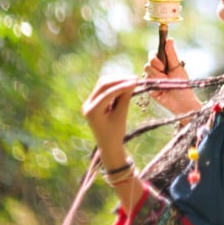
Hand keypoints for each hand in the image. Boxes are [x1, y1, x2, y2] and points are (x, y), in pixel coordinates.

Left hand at [82, 76, 145, 211]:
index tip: (135, 81)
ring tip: (132, 81)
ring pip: (103, 84)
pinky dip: (115, 86)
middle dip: (119, 80)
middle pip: (103, 84)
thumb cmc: (116, 133)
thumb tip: (132, 82)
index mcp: (92, 111)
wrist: (108, 146)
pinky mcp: (93, 101)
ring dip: (117, 81)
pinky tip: (126, 86)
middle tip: (135, 78)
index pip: (107, 92)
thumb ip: (125, 97)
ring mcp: (89, 102)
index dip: (122, 85)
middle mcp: (87, 104)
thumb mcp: (121, 115)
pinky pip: (104, 89)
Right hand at [144, 39, 201, 117]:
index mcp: (164, 62)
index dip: (155, 56)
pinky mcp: (148, 86)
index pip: (154, 53)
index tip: (162, 63)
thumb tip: (169, 39)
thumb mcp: (177, 68)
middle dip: (157, 65)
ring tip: (166, 82)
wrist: (181, 102)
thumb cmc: (183, 84)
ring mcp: (152, 77)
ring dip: (158, 75)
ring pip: (147, 69)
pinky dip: (155, 83)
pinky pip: (146, 80)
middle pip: (149, 61)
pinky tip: (161, 88)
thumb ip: (171, 54)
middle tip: (164, 72)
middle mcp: (157, 69)